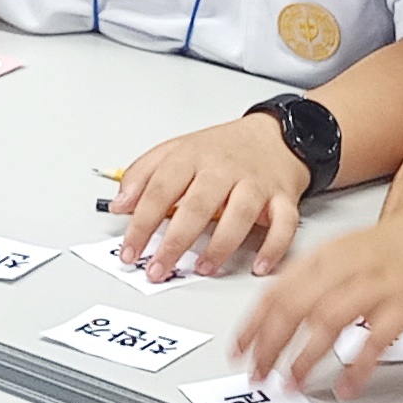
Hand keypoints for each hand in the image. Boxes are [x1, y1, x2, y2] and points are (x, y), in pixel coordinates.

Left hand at [110, 114, 308, 282]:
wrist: (275, 134)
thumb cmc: (223, 149)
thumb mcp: (176, 150)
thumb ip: (143, 175)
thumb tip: (119, 205)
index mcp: (193, 157)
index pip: (160, 190)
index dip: (141, 223)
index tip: (130, 251)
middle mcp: (223, 170)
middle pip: (197, 205)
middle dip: (175, 242)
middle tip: (159, 267)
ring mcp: (255, 184)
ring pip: (240, 214)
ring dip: (221, 246)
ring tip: (203, 268)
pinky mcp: (283, 198)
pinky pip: (283, 224)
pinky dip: (273, 247)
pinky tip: (259, 266)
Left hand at [228, 202, 402, 395]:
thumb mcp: (354, 248)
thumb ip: (322, 274)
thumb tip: (288, 303)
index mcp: (330, 253)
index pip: (278, 289)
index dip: (253, 322)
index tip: (240, 348)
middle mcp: (348, 266)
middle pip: (294, 307)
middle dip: (269, 344)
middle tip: (257, 373)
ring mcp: (377, 284)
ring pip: (326, 322)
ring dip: (304, 358)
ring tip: (291, 383)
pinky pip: (374, 340)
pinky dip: (356, 367)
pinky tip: (347, 386)